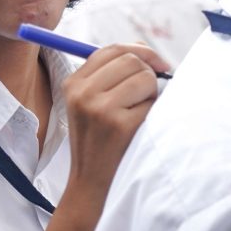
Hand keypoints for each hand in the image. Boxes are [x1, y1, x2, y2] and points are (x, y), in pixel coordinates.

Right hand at [62, 44, 168, 206]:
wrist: (91, 181)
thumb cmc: (100, 138)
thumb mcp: (92, 102)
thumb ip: (113, 73)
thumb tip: (147, 52)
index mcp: (73, 83)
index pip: (112, 49)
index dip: (140, 51)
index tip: (157, 64)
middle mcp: (82, 93)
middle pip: (131, 60)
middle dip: (149, 73)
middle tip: (150, 94)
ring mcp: (99, 109)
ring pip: (144, 78)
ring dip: (152, 93)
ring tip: (141, 111)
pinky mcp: (118, 125)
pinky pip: (151, 102)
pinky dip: (153, 112)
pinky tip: (140, 126)